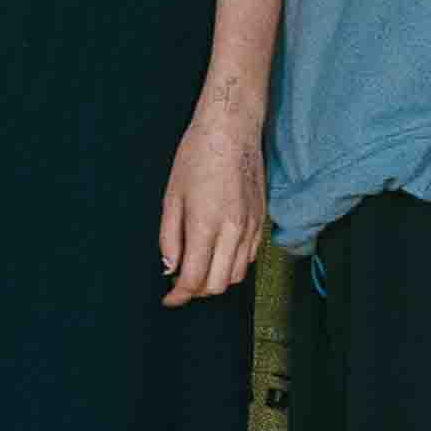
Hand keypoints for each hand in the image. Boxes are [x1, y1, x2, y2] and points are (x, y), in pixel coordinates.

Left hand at [157, 90, 263, 303]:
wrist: (231, 132)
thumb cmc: (196, 158)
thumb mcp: (171, 197)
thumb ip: (169, 237)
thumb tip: (169, 267)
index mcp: (206, 225)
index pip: (194, 278)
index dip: (179, 295)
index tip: (168, 299)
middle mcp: (233, 231)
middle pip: (218, 284)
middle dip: (197, 291)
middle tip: (180, 285)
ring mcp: (251, 226)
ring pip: (238, 274)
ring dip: (217, 280)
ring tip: (198, 270)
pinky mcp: (262, 220)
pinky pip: (250, 257)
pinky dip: (233, 265)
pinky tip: (218, 255)